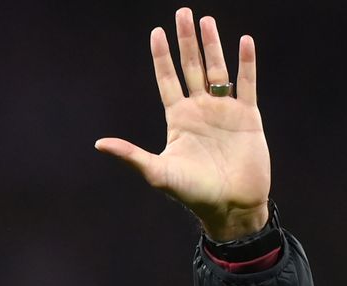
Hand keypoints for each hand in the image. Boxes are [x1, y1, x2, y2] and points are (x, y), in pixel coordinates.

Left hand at [95, 7, 269, 240]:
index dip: (161, 57)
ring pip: (218, 69)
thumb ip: (131, 155)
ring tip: (207, 21)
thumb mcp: (158, 172)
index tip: (156, 32)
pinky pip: (246, 83)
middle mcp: (200, 110)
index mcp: (177, 119)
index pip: (166, 80)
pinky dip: (245, 63)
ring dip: (213, 45)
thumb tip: (99, 144)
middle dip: (186, 41)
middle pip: (191, 67)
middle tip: (183, 12)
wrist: (230, 206)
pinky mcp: (248, 116)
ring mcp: (224, 111)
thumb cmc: (193, 193)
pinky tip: (243, 41)